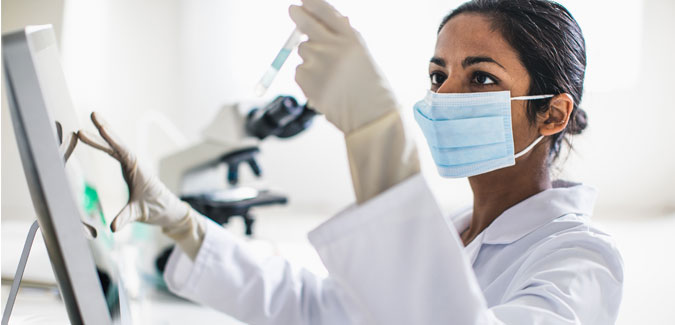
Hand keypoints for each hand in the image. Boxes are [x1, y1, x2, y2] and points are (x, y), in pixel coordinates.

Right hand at [78, 112, 203, 258]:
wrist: (168, 210)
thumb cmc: (157, 209)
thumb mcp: (140, 214)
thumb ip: (126, 218)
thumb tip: (112, 227)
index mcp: (139, 170)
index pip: (123, 150)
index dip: (112, 138)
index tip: (101, 125)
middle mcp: (135, 164)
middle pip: (117, 144)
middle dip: (104, 130)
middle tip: (92, 115)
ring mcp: (131, 166)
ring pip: (114, 148)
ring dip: (100, 138)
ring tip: (82, 130)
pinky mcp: (129, 170)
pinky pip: (115, 154)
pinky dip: (104, 147)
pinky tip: (94, 141)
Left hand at [289, 0, 398, 134]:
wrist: (369, 117)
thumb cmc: (369, 86)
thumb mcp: (362, 55)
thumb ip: (343, 36)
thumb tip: (321, 19)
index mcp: (350, 38)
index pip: (325, 12)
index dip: (312, 4)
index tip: (303, 0)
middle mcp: (332, 47)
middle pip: (306, 24)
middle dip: (298, 16)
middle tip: (293, 10)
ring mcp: (317, 63)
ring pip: (303, 51)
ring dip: (311, 58)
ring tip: (330, 76)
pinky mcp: (306, 79)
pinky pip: (299, 71)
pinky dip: (308, 77)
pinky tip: (325, 87)